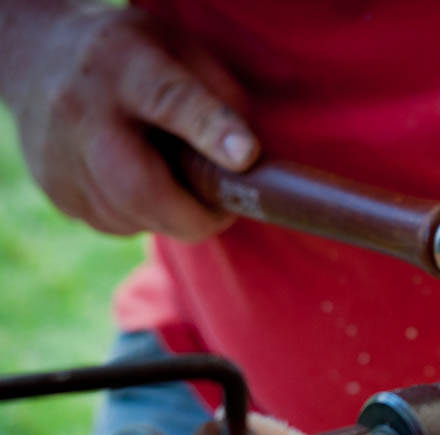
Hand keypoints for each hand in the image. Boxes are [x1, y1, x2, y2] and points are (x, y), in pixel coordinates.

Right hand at [6, 5, 258, 239]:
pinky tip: (141, 183)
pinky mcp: (56, 193)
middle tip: (223, 212)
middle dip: (192, 215)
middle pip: (139, 187)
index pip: (170, 100)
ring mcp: (60, 158)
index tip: (247, 155)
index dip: (211, 130)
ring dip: (170, 216)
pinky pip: (116, 224)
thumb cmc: (132, 59)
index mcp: (126, 67)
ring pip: (131, 217)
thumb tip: (247, 157)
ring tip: (179, 183)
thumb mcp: (180, 49)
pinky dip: (142, 216)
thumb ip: (219, 96)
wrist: (37, 59)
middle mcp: (82, 112)